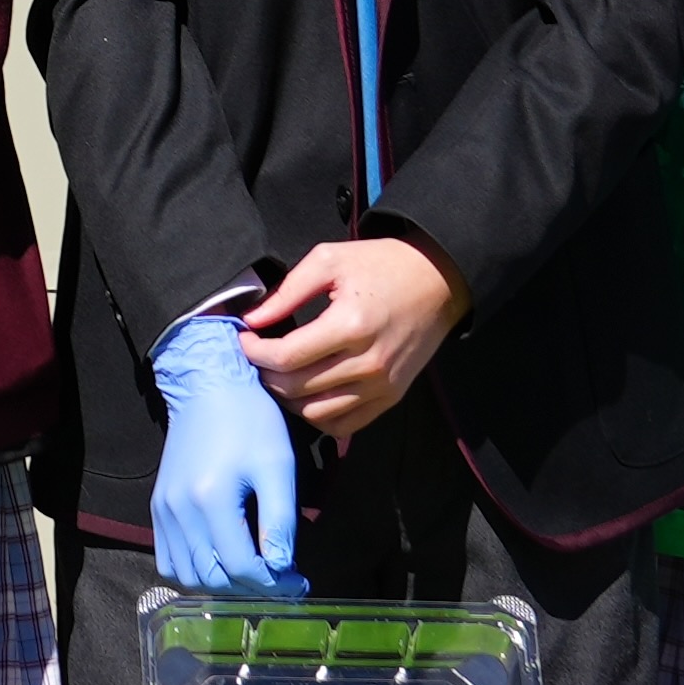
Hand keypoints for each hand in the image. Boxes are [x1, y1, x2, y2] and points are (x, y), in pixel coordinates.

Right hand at [148, 315, 301, 595]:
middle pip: (214, 577)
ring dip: (221, 583)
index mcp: (212, 500)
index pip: (242, 567)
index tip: (298, 582)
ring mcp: (164, 511)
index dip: (274, 584)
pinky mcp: (158, 507)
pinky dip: (194, 570)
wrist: (207, 386)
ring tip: (252, 570)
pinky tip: (220, 558)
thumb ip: (280, 521)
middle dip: (251, 587)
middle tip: (279, 578)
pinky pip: (169, 559)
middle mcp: (180, 512)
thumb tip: (283, 569)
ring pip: (188, 575)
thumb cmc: (250, 421)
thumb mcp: (277, 465)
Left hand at [238, 235, 460, 436]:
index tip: (245, 338)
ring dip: (287, 398)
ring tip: (278, 375)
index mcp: (350, 325)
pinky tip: (306, 394)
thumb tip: (252, 319)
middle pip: (296, 388)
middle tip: (257, 356)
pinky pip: (343, 424)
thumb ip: (288, 291)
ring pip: (315, 413)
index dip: (255, 352)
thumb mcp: (330, 260)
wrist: (438, 281)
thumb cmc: (382, 265)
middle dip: (265, 374)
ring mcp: (382, 386)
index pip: (287, 357)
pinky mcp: (391, 397)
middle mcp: (368, 363)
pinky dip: (317, 416)